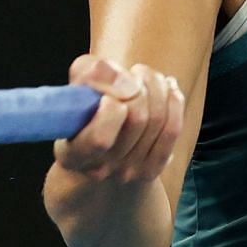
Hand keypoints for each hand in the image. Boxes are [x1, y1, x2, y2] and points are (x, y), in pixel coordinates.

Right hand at [51, 54, 183, 185]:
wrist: (100, 144)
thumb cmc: (85, 109)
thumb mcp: (76, 87)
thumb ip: (90, 74)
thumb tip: (124, 79)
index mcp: (72, 154)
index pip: (100, 139)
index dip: (113, 106)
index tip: (111, 90)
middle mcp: (99, 170)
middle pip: (136, 119)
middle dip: (139, 85)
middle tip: (133, 74)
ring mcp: (127, 173)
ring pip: (156, 120)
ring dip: (156, 87)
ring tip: (145, 77)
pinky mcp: (151, 170)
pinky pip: (171, 130)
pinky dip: (174, 101)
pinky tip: (168, 87)